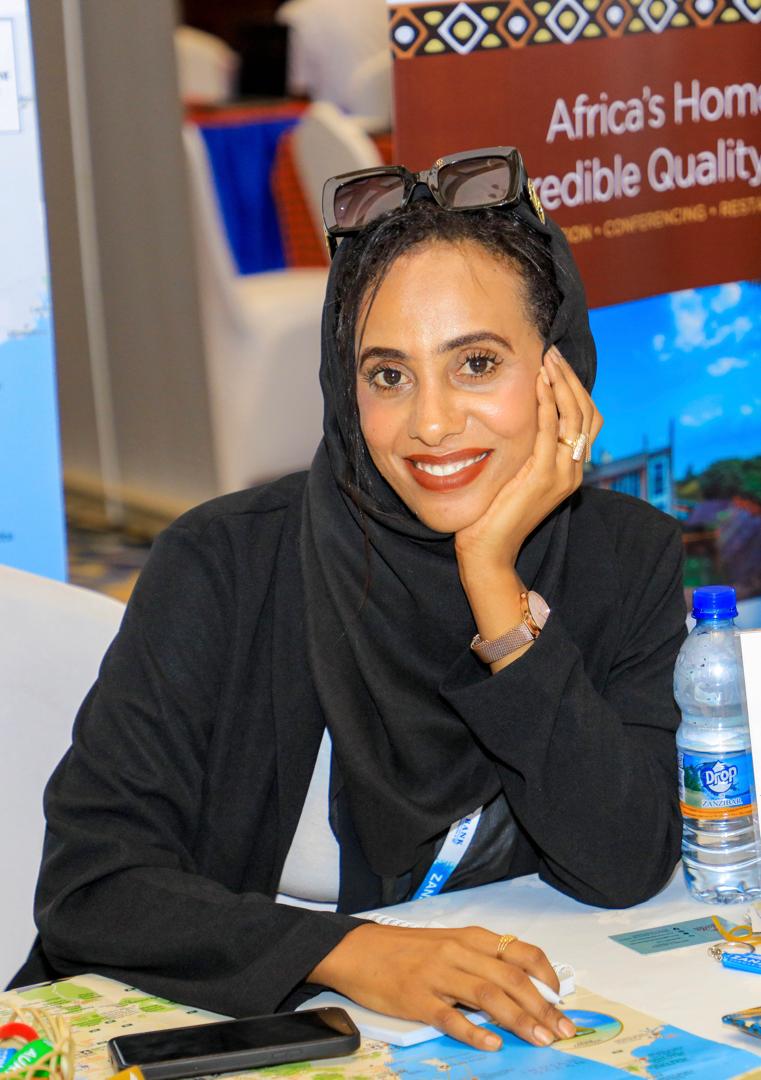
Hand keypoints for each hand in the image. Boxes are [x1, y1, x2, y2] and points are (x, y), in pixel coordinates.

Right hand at [308, 923, 574, 1050]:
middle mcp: (458, 952)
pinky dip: (475, 1032)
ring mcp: (437, 975)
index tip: (562, 999)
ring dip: (519, 1020)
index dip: (546, 976)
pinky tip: (492, 1044)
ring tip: (540, 1040)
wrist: (359, 950)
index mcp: (470, 937)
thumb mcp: (449, 944)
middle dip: (543, 1007)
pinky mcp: (417, 998)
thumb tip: (521, 987)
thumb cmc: (407, 949)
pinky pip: (451, 1017)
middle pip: (511, 979)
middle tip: (562, 1031)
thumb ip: (481, 960)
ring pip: (488, 996)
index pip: (520, 952)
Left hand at [455, 347, 602, 575]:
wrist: (488, 552)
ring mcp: (562, 475)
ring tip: (547, 361)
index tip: (555, 364)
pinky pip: (551, 432)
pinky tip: (538, 385)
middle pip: (586, 413)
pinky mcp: (543, 478)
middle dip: (570, 379)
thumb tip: (516, 420)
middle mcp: (573, 471)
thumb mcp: (515, 474)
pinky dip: (547, 405)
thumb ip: (524, 450)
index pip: (586, 420)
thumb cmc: (493, 513)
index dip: (575, 389)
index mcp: (570, 470)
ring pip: (574, 418)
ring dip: (561, 385)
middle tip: (552, 353)